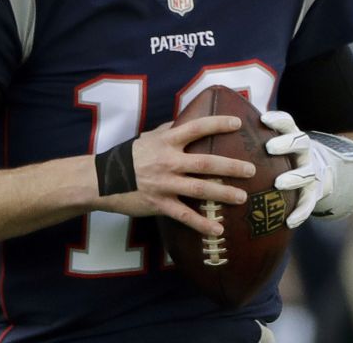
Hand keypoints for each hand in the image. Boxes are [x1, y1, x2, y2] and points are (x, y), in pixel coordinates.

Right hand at [98, 116, 255, 237]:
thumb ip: (168, 131)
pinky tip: (218, 230)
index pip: (195, 128)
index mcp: (166, 141)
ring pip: (199, 189)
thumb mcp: (147, 138)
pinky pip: (184, 215)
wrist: (101, 180)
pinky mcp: (159, 204)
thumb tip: (186, 122)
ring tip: (242, 197)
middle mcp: (167, 161)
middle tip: (251, 169)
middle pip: (204, 163)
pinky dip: (201, 224)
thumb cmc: (127, 156)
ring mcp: (164, 184)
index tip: (237, 123)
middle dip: (230, 166)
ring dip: (222, 194)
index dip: (217, 124)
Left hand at [260, 111, 330, 227]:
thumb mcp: (273, 141)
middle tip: (270, 148)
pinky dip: (301, 212)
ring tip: (279, 183)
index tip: (263, 119)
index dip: (278, 120)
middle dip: (286, 144)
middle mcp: (303, 151)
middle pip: (301, 142)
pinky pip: (309, 203)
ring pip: (307, 173)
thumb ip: (252, 136)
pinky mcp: (313, 193)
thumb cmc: (281, 156)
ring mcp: (311, 171)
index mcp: (291, 136)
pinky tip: (289, 222)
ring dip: (293, 178)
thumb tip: (215, 122)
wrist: (315, 171)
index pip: (288, 123)